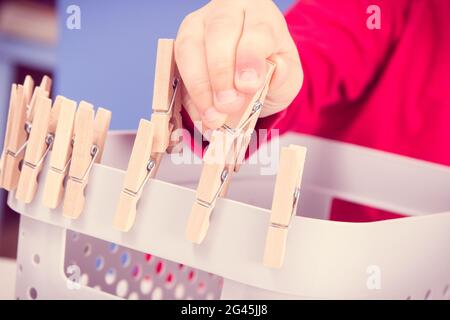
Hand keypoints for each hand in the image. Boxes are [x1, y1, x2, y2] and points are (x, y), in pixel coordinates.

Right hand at [175, 0, 302, 129]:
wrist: (250, 75)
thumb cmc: (270, 70)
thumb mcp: (288, 76)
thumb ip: (285, 75)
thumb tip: (276, 71)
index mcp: (260, 14)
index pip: (256, 30)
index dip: (250, 59)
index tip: (248, 86)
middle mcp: (227, 12)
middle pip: (219, 32)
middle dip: (221, 73)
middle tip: (227, 106)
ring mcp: (198, 26)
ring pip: (190, 47)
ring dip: (200, 87)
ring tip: (213, 117)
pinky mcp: (179, 46)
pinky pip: (177, 68)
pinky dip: (189, 96)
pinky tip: (202, 115)